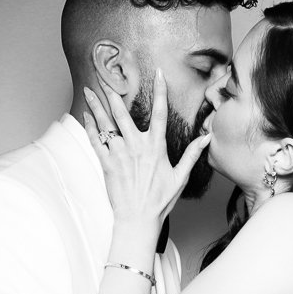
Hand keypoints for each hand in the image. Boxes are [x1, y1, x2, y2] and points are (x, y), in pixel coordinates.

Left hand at [82, 70, 209, 228]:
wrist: (138, 219)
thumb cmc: (160, 201)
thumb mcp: (180, 177)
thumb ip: (192, 155)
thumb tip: (207, 138)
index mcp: (156, 147)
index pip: (159, 113)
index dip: (160, 91)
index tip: (158, 74)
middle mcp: (136, 146)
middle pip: (122, 113)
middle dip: (113, 94)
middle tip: (104, 77)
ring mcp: (119, 154)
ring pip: (105, 123)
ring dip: (96, 105)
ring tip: (87, 90)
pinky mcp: (106, 163)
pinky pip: (95, 140)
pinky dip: (89, 126)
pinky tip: (85, 115)